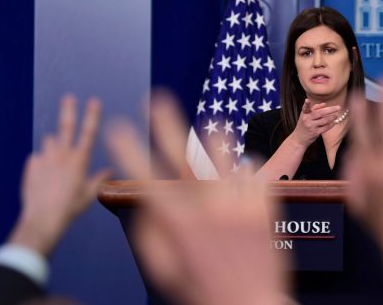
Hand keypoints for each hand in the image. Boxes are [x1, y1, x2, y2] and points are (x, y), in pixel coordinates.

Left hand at [9, 95, 109, 256]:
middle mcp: (62, 155)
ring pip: (49, 142)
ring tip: (56, 162)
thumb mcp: (89, 195)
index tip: (94, 100)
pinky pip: (38, 158)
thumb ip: (99, 179)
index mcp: (79, 160)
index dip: (92, 115)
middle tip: (68, 98)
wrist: (43, 219)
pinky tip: (43, 178)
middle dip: (69, 111)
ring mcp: (44, 159)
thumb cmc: (70, 208)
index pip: (89, 132)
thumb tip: (111, 170)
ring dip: (54, 146)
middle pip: (66, 127)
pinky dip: (42, 162)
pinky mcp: (31, 166)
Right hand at [105, 91, 286, 304]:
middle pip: (184, 154)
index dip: (128, 150)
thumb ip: (152, 236)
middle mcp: (209, 208)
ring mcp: (240, 204)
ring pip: (224, 155)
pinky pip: (254, 171)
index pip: (146, 177)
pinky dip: (245, 168)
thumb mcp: (165, 272)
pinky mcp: (264, 207)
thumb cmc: (206, 293)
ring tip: (211, 125)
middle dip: (167, 122)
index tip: (117, 127)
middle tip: (158, 98)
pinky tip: (241, 170)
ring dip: (214, 139)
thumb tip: (149, 206)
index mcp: (179, 224)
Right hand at [290, 99, 340, 147]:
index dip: (306, 104)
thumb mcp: (306, 116)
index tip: (307, 100)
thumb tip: (324, 104)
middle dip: (331, 109)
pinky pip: (326, 127)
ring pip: (325, 120)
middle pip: (320, 113)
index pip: (305, 108)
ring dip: (332, 117)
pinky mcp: (315, 132)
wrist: (299, 139)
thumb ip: (314, 109)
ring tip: (336, 116)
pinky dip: (331, 124)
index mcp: (304, 114)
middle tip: (339, 107)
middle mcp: (307, 119)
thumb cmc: (303, 126)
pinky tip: (333, 123)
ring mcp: (311, 126)